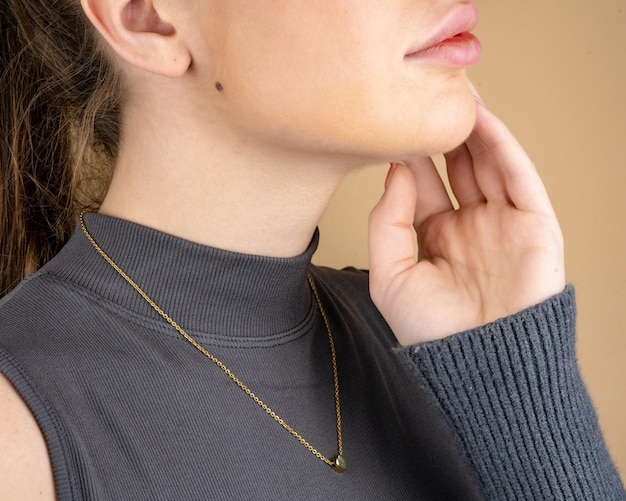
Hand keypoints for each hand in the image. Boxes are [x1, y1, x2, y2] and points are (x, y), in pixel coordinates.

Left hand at [368, 102, 564, 345]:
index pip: (422, 182)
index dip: (409, 152)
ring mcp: (502, 223)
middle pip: (456, 165)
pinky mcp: (534, 225)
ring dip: (473, 128)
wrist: (480, 366)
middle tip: (426, 94)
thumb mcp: (391, 276)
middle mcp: (469, 224)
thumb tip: (395, 172)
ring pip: (488, 163)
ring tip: (453, 92)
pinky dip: (502, 147)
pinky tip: (482, 121)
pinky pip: (519, 177)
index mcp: (435, 236)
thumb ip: (386, 223)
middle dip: (443, 130)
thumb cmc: (432, 332)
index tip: (392, 122)